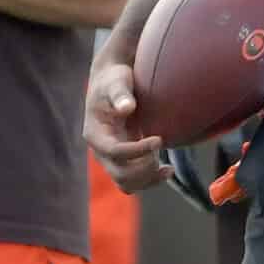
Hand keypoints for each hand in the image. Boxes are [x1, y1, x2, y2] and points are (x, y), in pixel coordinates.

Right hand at [84, 60, 171, 193]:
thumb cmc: (115, 80)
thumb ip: (121, 94)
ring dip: (148, 179)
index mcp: (95, 134)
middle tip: (162, 148)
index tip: (159, 140)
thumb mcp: (117, 82)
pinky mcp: (124, 160)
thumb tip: (127, 107)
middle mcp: (100, 150)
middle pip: (120, 174)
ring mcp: (111, 158)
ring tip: (168, 168)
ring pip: (127, 183)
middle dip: (144, 168)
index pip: (114, 151)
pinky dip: (151, 179)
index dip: (137, 150)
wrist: (113, 83)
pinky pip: (135, 180)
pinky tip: (168, 170)